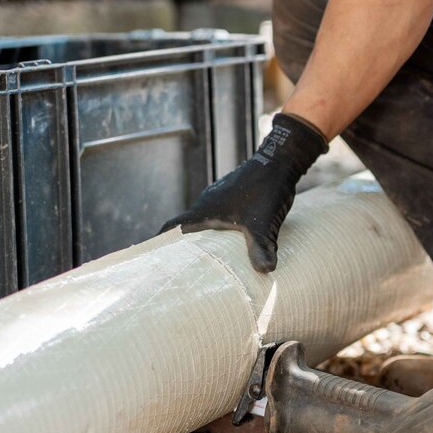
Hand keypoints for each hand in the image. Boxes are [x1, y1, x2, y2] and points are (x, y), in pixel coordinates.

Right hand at [159, 112, 326, 271]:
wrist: (279, 161)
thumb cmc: (265, 190)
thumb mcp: (263, 224)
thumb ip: (262, 248)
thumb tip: (266, 271)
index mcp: (204, 210)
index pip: (173, 227)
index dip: (161, 243)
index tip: (153, 260)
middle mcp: (207, 202)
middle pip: (185, 227)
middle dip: (181, 246)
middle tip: (180, 268)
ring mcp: (219, 197)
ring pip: (202, 220)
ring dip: (201, 237)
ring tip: (204, 259)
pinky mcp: (233, 195)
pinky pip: (217, 215)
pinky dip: (216, 229)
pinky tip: (230, 241)